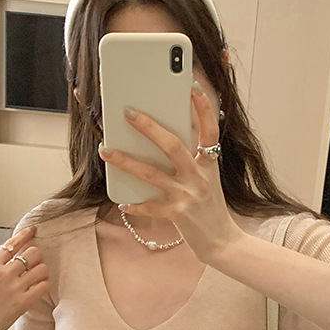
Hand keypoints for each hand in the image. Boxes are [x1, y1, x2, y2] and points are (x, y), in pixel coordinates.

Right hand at [0, 225, 48, 329]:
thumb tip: (13, 255)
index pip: (12, 243)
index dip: (25, 235)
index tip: (32, 230)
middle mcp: (2, 273)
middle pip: (32, 252)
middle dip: (36, 257)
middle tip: (34, 265)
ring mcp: (13, 287)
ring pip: (42, 268)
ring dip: (42, 272)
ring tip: (37, 278)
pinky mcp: (23, 302)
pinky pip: (44, 286)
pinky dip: (44, 286)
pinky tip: (38, 289)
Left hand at [98, 82, 242, 264]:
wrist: (223, 243)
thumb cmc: (211, 209)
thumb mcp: (207, 180)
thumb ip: (191, 161)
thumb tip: (160, 141)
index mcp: (209, 164)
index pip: (209, 130)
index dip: (203, 107)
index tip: (192, 86)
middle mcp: (200, 176)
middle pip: (172, 145)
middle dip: (148, 126)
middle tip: (127, 112)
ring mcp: (188, 195)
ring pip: (151, 173)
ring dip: (125, 161)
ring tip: (106, 150)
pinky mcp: (178, 214)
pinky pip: (151, 206)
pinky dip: (135, 204)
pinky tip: (122, 202)